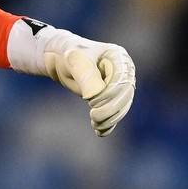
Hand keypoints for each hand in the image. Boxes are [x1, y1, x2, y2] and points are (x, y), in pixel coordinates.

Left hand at [8, 19, 136, 136]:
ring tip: (95, 125)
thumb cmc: (69, 56)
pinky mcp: (112, 98)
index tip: (90, 100)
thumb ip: (86, 76)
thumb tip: (94, 96)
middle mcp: (124, 72)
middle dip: (111, 109)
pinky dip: (109, 124)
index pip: (123, 80)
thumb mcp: (75, 61)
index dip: (110, 94)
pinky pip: (115, 114)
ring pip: (122, 106)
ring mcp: (120, 86)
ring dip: (110, 119)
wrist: (61, 60)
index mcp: (118, 57)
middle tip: (94, 116)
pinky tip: (100, 132)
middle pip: (126, 95)